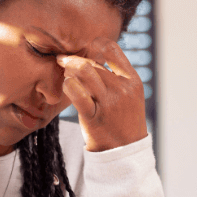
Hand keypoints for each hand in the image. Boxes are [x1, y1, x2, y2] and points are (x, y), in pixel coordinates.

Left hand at [57, 37, 146, 151]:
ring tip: (64, 72)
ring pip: (84, 71)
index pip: (112, 49)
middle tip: (64, 62)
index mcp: (132, 80)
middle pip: (92, 63)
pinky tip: (66, 86)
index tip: (85, 51)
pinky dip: (68, 85)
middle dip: (74, 60)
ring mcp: (109, 102)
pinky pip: (76, 92)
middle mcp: (122, 89)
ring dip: (69, 68)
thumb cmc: (123, 120)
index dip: (95, 45)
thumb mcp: (129, 95)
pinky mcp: (94, 116)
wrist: (124, 151)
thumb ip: (116, 76)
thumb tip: (93, 57)